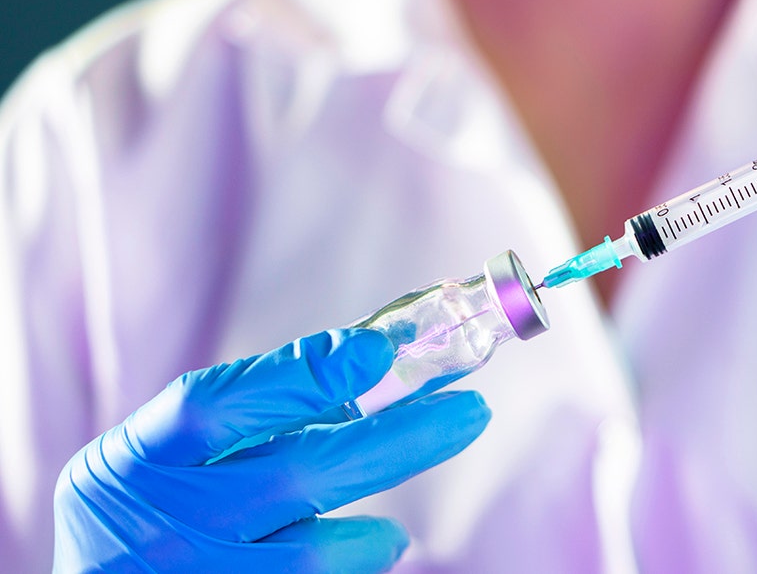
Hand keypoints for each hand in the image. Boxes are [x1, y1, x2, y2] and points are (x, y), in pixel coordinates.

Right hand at [53, 328, 489, 572]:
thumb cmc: (144, 509)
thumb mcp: (162, 450)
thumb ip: (250, 412)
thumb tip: (367, 366)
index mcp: (143, 457)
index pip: (219, 404)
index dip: (301, 374)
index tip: (378, 348)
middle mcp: (167, 519)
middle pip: (296, 473)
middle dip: (395, 440)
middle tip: (469, 412)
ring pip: (312, 553)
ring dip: (373, 534)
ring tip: (397, 528)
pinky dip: (353, 564)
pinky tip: (374, 549)